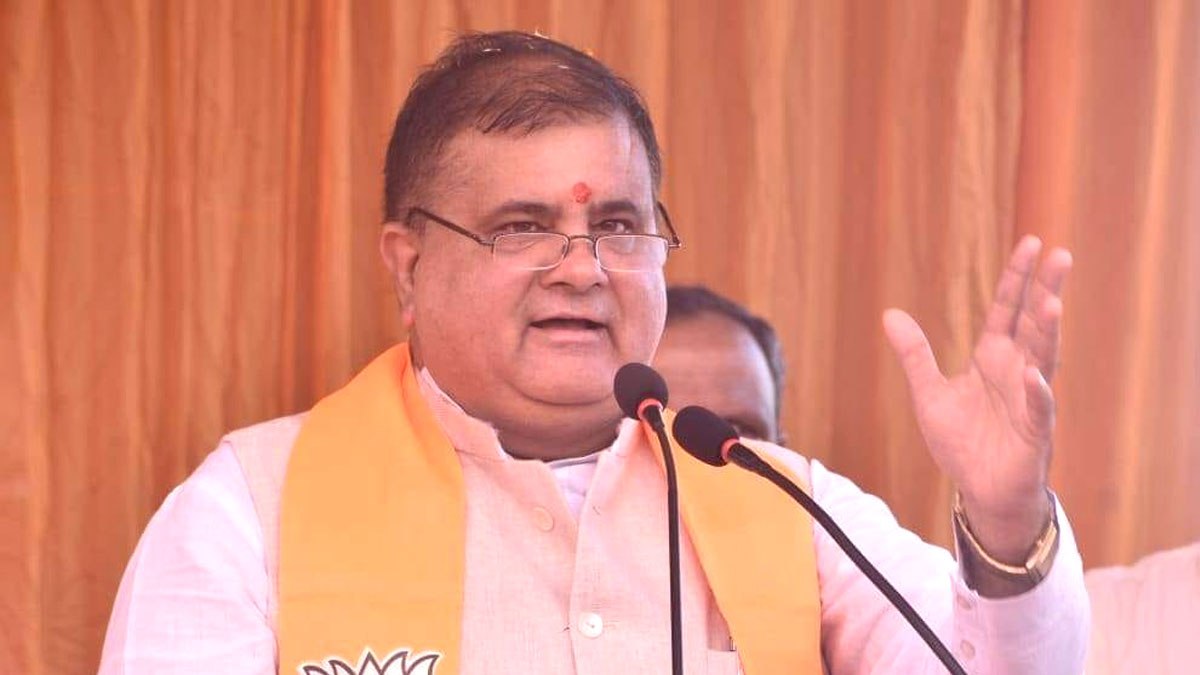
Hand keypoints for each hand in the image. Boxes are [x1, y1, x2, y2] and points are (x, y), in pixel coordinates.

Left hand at [883, 236, 1071, 561]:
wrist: (979, 491)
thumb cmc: (963, 443)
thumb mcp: (929, 393)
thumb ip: (914, 355)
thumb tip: (890, 314)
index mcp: (993, 358)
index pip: (1007, 310)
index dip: (1017, 278)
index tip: (1032, 243)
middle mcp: (1017, 371)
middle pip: (1034, 324)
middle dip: (1046, 290)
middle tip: (1060, 255)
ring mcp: (1030, 400)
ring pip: (1043, 358)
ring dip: (1048, 331)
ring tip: (1053, 301)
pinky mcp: (1034, 432)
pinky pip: (1038, 409)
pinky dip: (1036, 392)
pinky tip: (1034, 375)